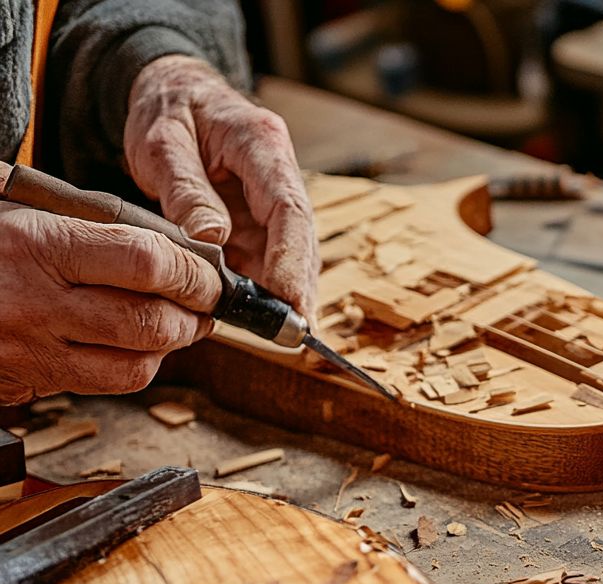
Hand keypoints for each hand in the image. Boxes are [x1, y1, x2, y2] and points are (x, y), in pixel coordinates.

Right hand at [0, 204, 219, 403]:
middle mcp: (35, 302)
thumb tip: (172, 248)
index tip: (211, 274)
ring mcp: (31, 349)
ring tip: (180, 325)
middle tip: (207, 305)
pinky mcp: (28, 380)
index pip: (146, 262)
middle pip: (150, 322)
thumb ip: (91, 226)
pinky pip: (104, 384)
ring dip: (171, 347)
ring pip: (136, 365)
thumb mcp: (22, 209)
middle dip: (195, 316)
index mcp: (37, 244)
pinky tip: (138, 346)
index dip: (193, 273)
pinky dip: (136, 366)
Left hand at [124, 55, 318, 319]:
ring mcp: (272, 197)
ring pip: (292, 249)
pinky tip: (266, 316)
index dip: (292, 258)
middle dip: (300, 284)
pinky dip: (270, 285)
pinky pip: (271, 254)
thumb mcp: (161, 142)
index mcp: (262, 144)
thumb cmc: (167, 109)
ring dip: (291, 291)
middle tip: (295, 331)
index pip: (289, 208)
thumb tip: (211, 238)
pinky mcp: (260, 216)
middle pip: (301, 235)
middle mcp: (279, 172)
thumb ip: (186, 189)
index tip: (290, 298)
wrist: (172, 92)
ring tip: (286, 333)